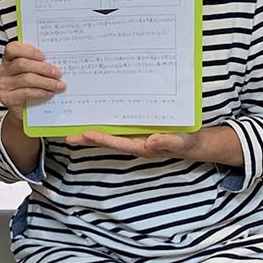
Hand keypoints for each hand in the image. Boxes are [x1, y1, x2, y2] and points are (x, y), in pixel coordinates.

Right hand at [0, 41, 64, 116]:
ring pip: (26, 79)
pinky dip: (40, 92)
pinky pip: (26, 93)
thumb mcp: (35, 71)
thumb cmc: (31, 85)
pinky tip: (50, 93)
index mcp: (9, 58)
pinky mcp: (6, 98)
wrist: (23, 109)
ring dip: (46, 82)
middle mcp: (3, 70)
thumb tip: (57, 62)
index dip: (28, 51)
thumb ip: (40, 63)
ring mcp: (3, 84)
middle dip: (43, 68)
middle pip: (22, 64)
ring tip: (59, 85)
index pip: (12, 48)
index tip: (43, 55)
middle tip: (58, 73)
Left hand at [65, 130, 203, 158]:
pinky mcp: (137, 130)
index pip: (118, 143)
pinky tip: (97, 116)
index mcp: (142, 146)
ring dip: (93, 131)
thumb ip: (167, 141)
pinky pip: (119, 127)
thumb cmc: (187, 143)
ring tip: (74, 128)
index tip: (86, 134)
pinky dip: (107, 122)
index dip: (102, 139)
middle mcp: (134, 142)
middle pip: (108, 140)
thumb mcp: (181, 142)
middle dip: (89, 138)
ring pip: (110, 134)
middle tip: (68, 136)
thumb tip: (151, 140)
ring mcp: (135, 137)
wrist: (194, 143)